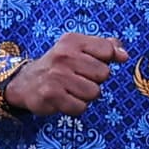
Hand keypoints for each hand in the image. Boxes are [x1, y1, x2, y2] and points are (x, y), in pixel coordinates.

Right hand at [7, 31, 123, 114]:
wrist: (25, 82)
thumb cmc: (60, 65)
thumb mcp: (80, 49)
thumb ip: (106, 47)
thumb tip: (124, 56)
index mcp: (72, 41)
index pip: (107, 51)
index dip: (104, 60)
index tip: (90, 62)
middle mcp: (63, 56)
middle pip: (104, 74)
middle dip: (94, 80)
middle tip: (77, 78)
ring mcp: (56, 76)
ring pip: (94, 93)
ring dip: (85, 95)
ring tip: (70, 89)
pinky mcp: (50, 95)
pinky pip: (80, 107)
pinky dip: (75, 107)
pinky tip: (64, 99)